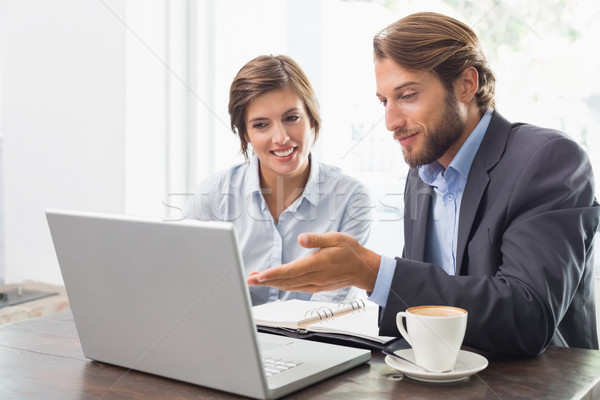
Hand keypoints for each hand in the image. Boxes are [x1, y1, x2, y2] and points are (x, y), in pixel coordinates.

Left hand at [247, 232, 381, 291]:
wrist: (364, 269)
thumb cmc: (351, 252)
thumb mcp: (336, 238)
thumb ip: (317, 239)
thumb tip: (302, 238)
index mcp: (317, 264)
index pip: (291, 271)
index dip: (274, 274)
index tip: (260, 276)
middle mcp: (314, 277)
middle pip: (285, 281)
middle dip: (266, 281)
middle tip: (249, 280)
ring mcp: (315, 284)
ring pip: (289, 286)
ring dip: (272, 284)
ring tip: (256, 280)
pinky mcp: (316, 287)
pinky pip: (295, 288)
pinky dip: (282, 286)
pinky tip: (275, 282)